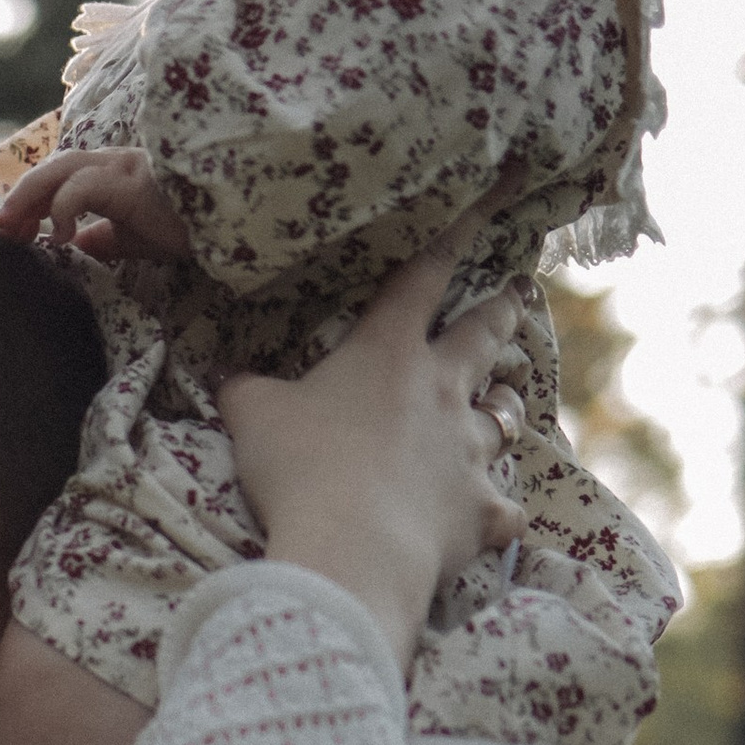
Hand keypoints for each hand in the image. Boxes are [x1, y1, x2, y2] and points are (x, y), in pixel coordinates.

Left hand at [0, 143, 190, 263]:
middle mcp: (111, 162)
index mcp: (109, 172)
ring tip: (11, 228)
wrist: (222, 223)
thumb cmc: (184, 226)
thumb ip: (102, 237)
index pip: (58, 175)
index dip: (29, 198)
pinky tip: (58, 236)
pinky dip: (61, 208)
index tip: (9, 228)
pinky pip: (82, 188)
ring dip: (29, 197)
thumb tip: (77, 245)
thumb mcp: (132, 236)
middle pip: (52, 167)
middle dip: (20, 195)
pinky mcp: (129, 183)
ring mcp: (121, 169)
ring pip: (61, 169)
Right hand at [221, 232, 524, 668]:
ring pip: (505, 418)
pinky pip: (503, 508)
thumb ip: (246, 389)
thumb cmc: (298, 469)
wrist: (351, 549)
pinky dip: (495, 511)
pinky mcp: (483, 509)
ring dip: (502, 411)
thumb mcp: (252, 418)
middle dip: (501, 313)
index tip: (493, 195)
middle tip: (516, 298)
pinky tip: (490, 521)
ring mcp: (469, 451)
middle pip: (486, 336)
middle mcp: (442, 391)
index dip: (457, 232)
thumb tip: (228, 377)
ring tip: (504, 410)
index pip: (425, 275)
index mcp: (388, 352)